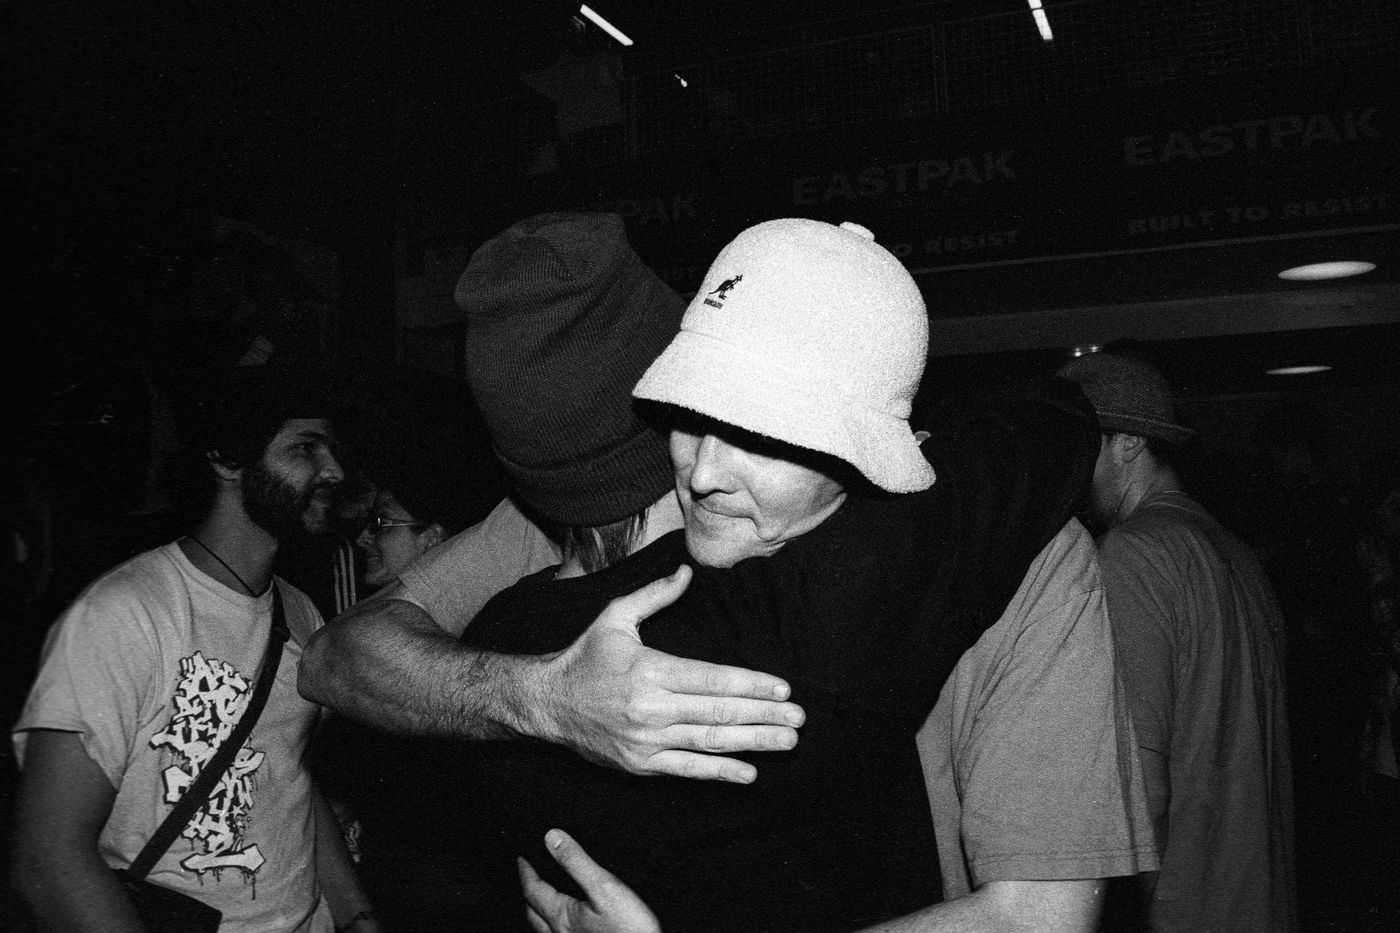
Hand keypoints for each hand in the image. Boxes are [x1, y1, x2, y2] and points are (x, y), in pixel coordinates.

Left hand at [520, 829, 660, 932]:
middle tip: (528, 876)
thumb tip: (551, 837)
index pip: (533, 890)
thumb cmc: (628, 930)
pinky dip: (555, 924)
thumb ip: (576, 862)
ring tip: (543, 898)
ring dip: (539, 910)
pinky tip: (569, 922)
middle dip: (528, 892)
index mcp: (561, 916)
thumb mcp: (604, 887)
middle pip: (533, 912)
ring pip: (544, 927)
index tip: (521, 858)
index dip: (526, 872)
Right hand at [530, 565, 803, 783]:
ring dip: (753, 743)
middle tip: (799, 718)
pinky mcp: (641, 764)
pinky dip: (719, 772)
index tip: (783, 689)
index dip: (751, 685)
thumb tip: (687, 572)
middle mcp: (650, 708)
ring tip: (787, 741)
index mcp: (649, 671)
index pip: (712, 680)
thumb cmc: (585, 656)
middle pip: (718, 713)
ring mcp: (646, 741)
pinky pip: (687, 770)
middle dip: (764, 715)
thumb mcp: (615, 617)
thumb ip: (654, 596)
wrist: (546, 704)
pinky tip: (749, 773)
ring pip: (709, 742)